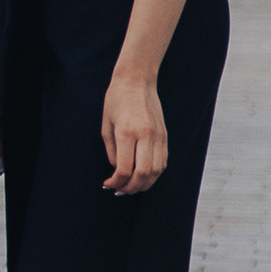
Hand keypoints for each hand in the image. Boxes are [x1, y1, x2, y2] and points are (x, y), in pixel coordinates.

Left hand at [102, 73, 167, 195]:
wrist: (137, 81)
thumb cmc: (116, 100)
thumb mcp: (106, 124)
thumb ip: (110, 151)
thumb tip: (117, 171)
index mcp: (126, 132)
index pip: (124, 168)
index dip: (116, 182)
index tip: (108, 184)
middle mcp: (145, 136)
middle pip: (143, 175)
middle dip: (130, 188)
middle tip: (120, 191)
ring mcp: (158, 137)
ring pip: (155, 172)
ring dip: (144, 185)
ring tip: (131, 187)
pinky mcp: (165, 136)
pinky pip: (162, 162)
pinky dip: (153, 174)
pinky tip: (143, 176)